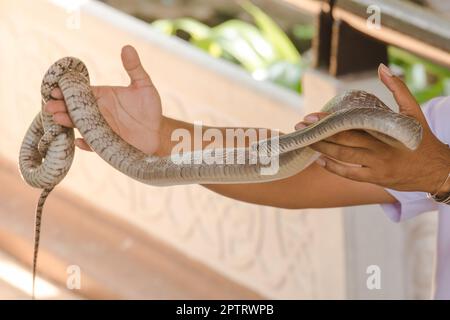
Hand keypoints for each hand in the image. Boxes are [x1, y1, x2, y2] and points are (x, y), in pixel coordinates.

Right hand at [45, 45, 162, 154]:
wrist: (158, 131)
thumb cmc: (150, 108)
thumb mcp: (143, 85)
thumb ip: (134, 68)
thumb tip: (127, 47)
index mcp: (102, 97)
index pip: (80, 92)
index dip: (67, 91)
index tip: (56, 89)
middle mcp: (98, 112)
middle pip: (75, 109)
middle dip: (61, 107)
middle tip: (50, 106)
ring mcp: (101, 128)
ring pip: (80, 125)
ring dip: (68, 123)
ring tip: (59, 119)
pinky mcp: (107, 144)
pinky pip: (93, 145)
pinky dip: (86, 145)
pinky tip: (80, 142)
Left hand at [295, 64, 449, 194]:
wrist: (437, 169)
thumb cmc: (423, 138)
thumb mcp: (414, 111)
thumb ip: (398, 89)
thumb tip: (382, 68)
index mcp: (387, 130)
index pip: (353, 123)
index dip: (330, 121)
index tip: (312, 116)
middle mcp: (380, 148)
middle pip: (343, 140)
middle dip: (320, 134)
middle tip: (300, 127)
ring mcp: (377, 165)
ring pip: (344, 157)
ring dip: (323, 149)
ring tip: (305, 142)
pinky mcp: (376, 178)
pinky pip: (350, 174)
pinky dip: (334, 168)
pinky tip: (320, 161)